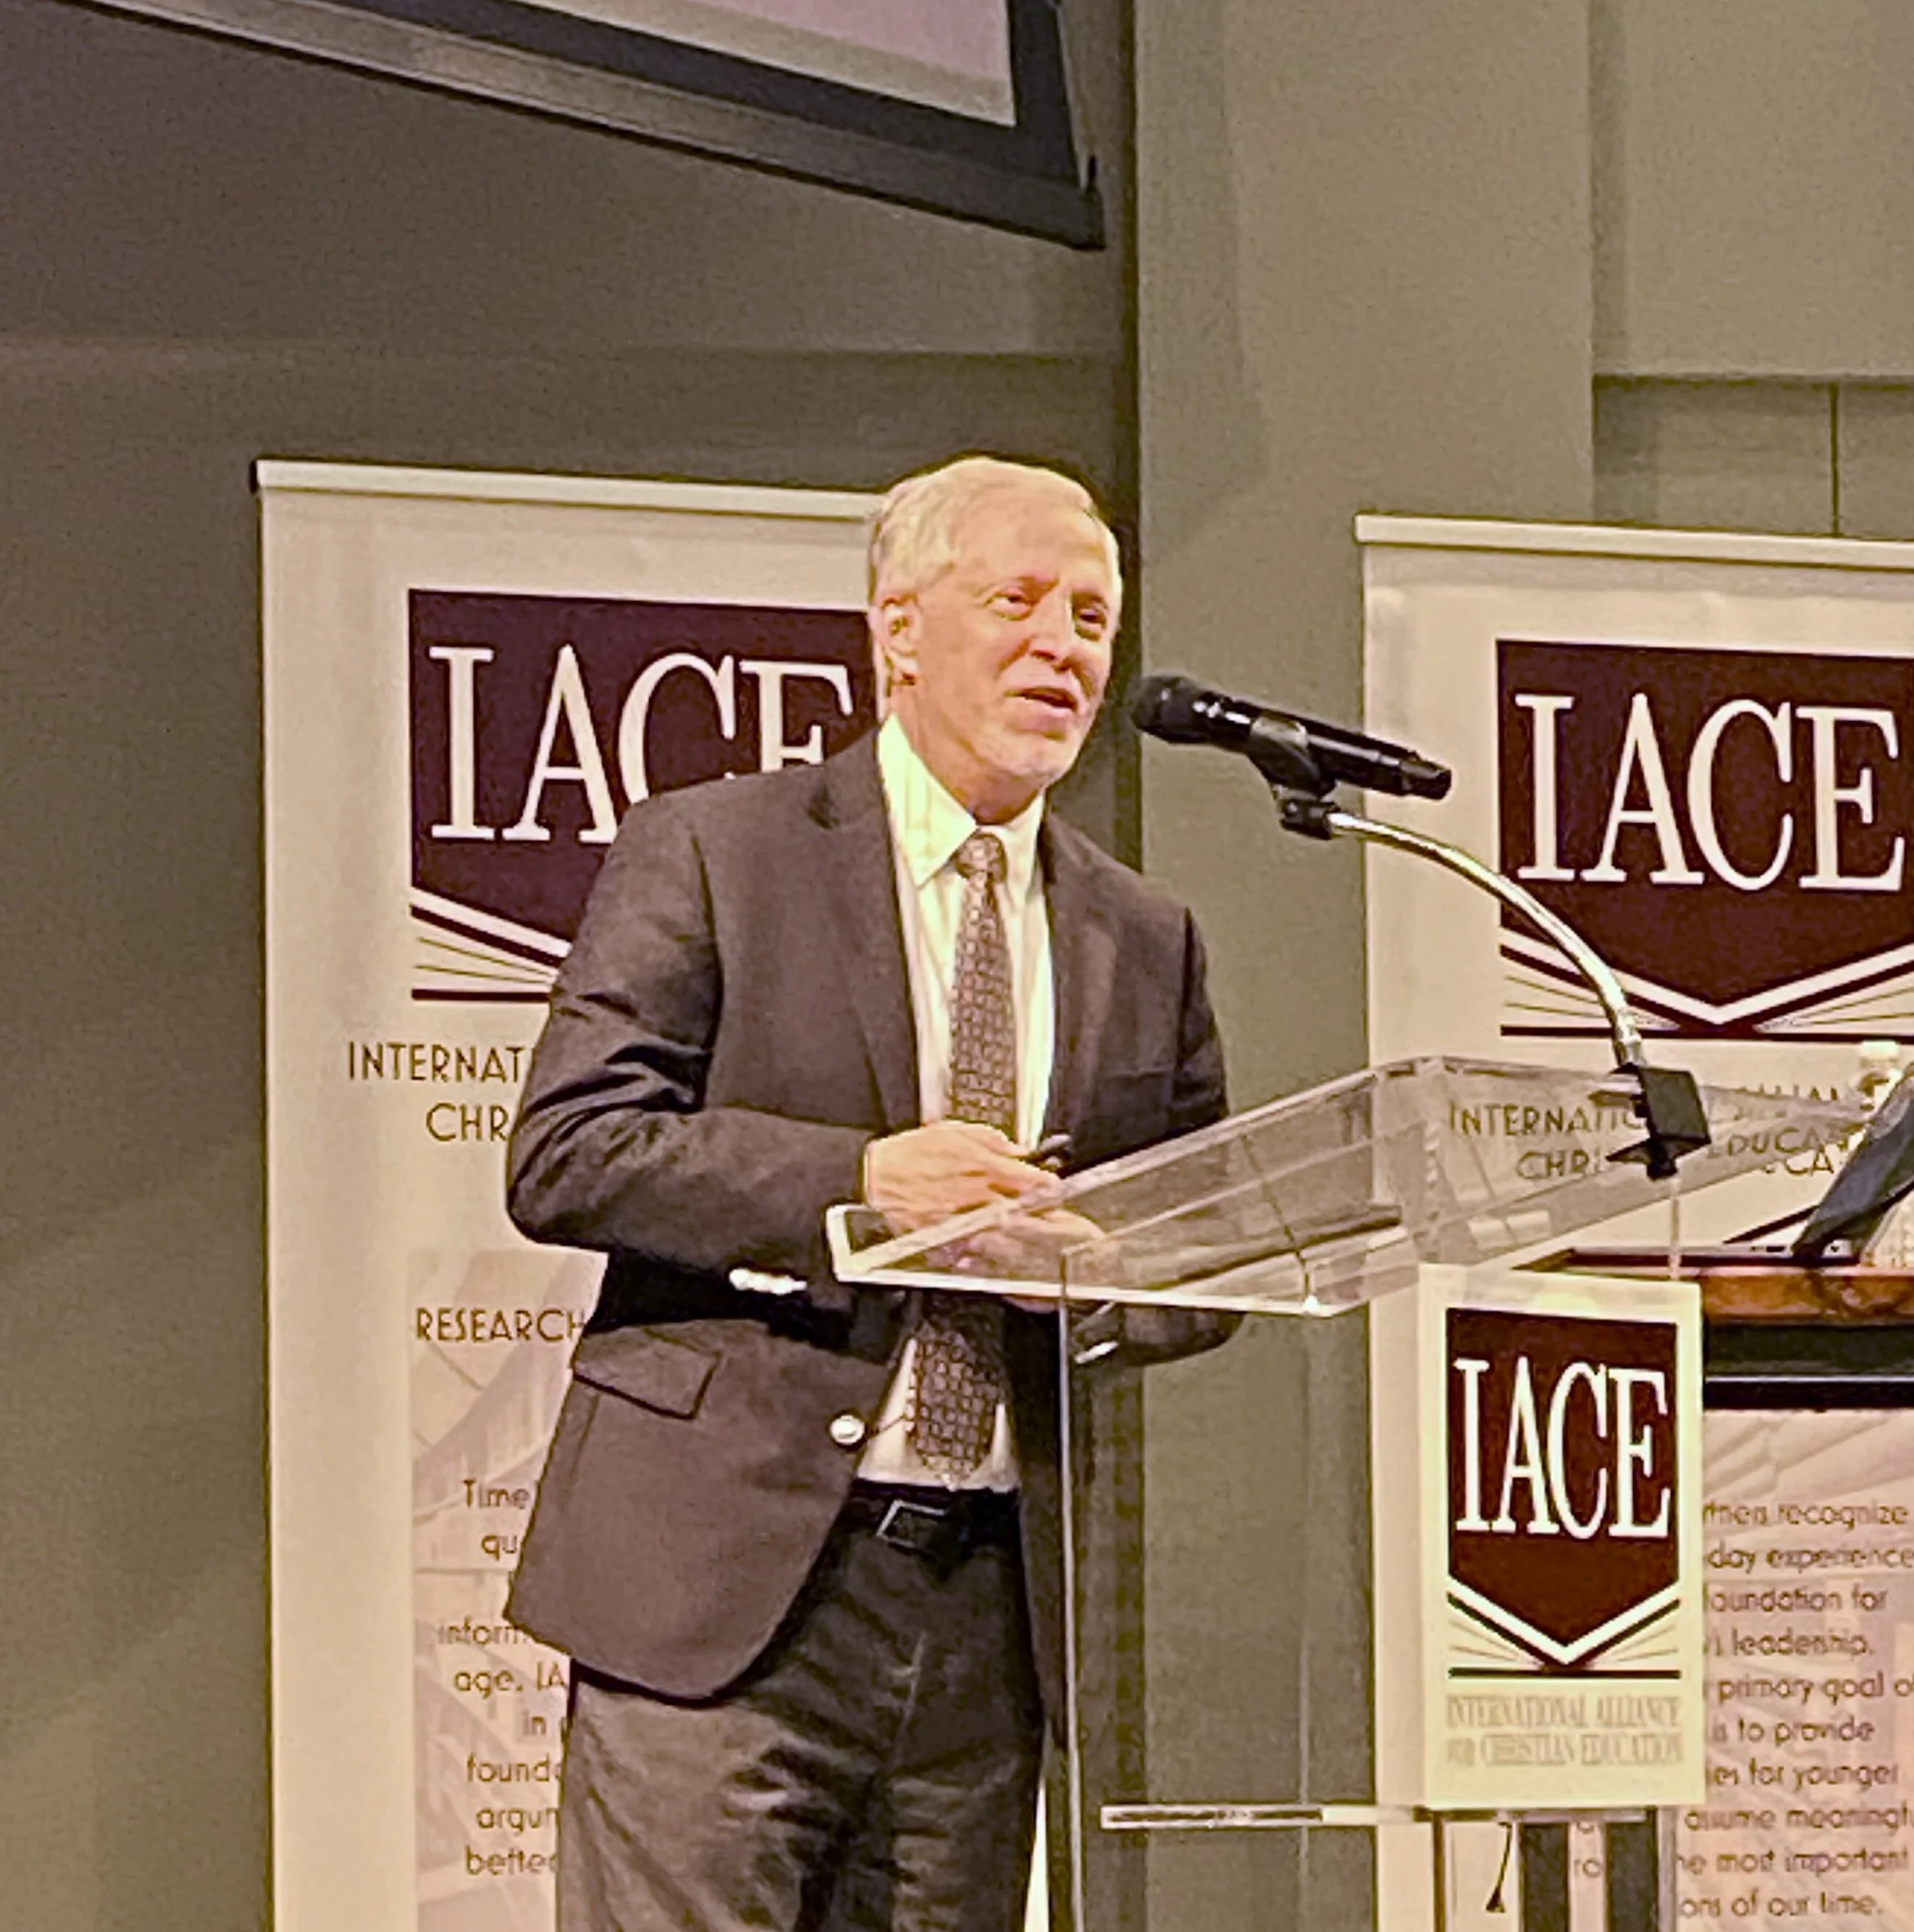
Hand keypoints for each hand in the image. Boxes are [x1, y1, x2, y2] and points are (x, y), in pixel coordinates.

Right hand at [862, 1122, 1051, 1233]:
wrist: (876, 1174)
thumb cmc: (911, 1152)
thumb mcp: (954, 1131)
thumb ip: (991, 1139)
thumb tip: (1019, 1148)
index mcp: (979, 1164)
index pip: (1025, 1177)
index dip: (1045, 1185)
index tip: (1054, 1189)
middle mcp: (972, 1192)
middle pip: (1018, 1208)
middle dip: (1034, 1214)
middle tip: (1045, 1216)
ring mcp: (959, 1217)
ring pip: (999, 1232)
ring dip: (1013, 1234)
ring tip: (1020, 1235)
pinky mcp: (943, 1235)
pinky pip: (971, 1248)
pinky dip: (982, 1249)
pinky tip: (986, 1246)